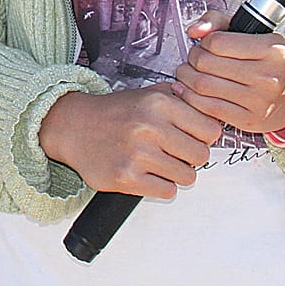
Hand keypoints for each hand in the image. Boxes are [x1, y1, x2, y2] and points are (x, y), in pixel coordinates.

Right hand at [37, 87, 222, 198]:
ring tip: (160, 163)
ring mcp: (138, 154)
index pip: (210, 130)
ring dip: (176, 173)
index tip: (193, 138)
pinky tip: (149, 174)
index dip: (204, 137)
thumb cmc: (114, 112)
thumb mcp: (146, 94)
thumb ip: (179, 98)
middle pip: (201, 156)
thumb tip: (209, 107)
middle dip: (191, 157)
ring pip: (187, 177)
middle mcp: (150, 127)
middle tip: (176, 153)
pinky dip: (161, 186)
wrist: (74, 127)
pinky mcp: (127, 178)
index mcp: (159, 103)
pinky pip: (167, 191)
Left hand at [172, 11, 284, 134]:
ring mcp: (259, 101)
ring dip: (187, 77)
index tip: (205, 44)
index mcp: (271, 50)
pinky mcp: (249, 120)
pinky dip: (192, 98)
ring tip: (189, 73)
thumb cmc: (268, 61)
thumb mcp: (252, 32)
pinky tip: (191, 90)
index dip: (204, 41)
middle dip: (192, 58)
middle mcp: (267, 77)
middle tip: (194, 58)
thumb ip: (217, 21)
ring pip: (203, 86)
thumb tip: (195, 30)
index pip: (217, 42)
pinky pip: (209, 108)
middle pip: (206, 64)